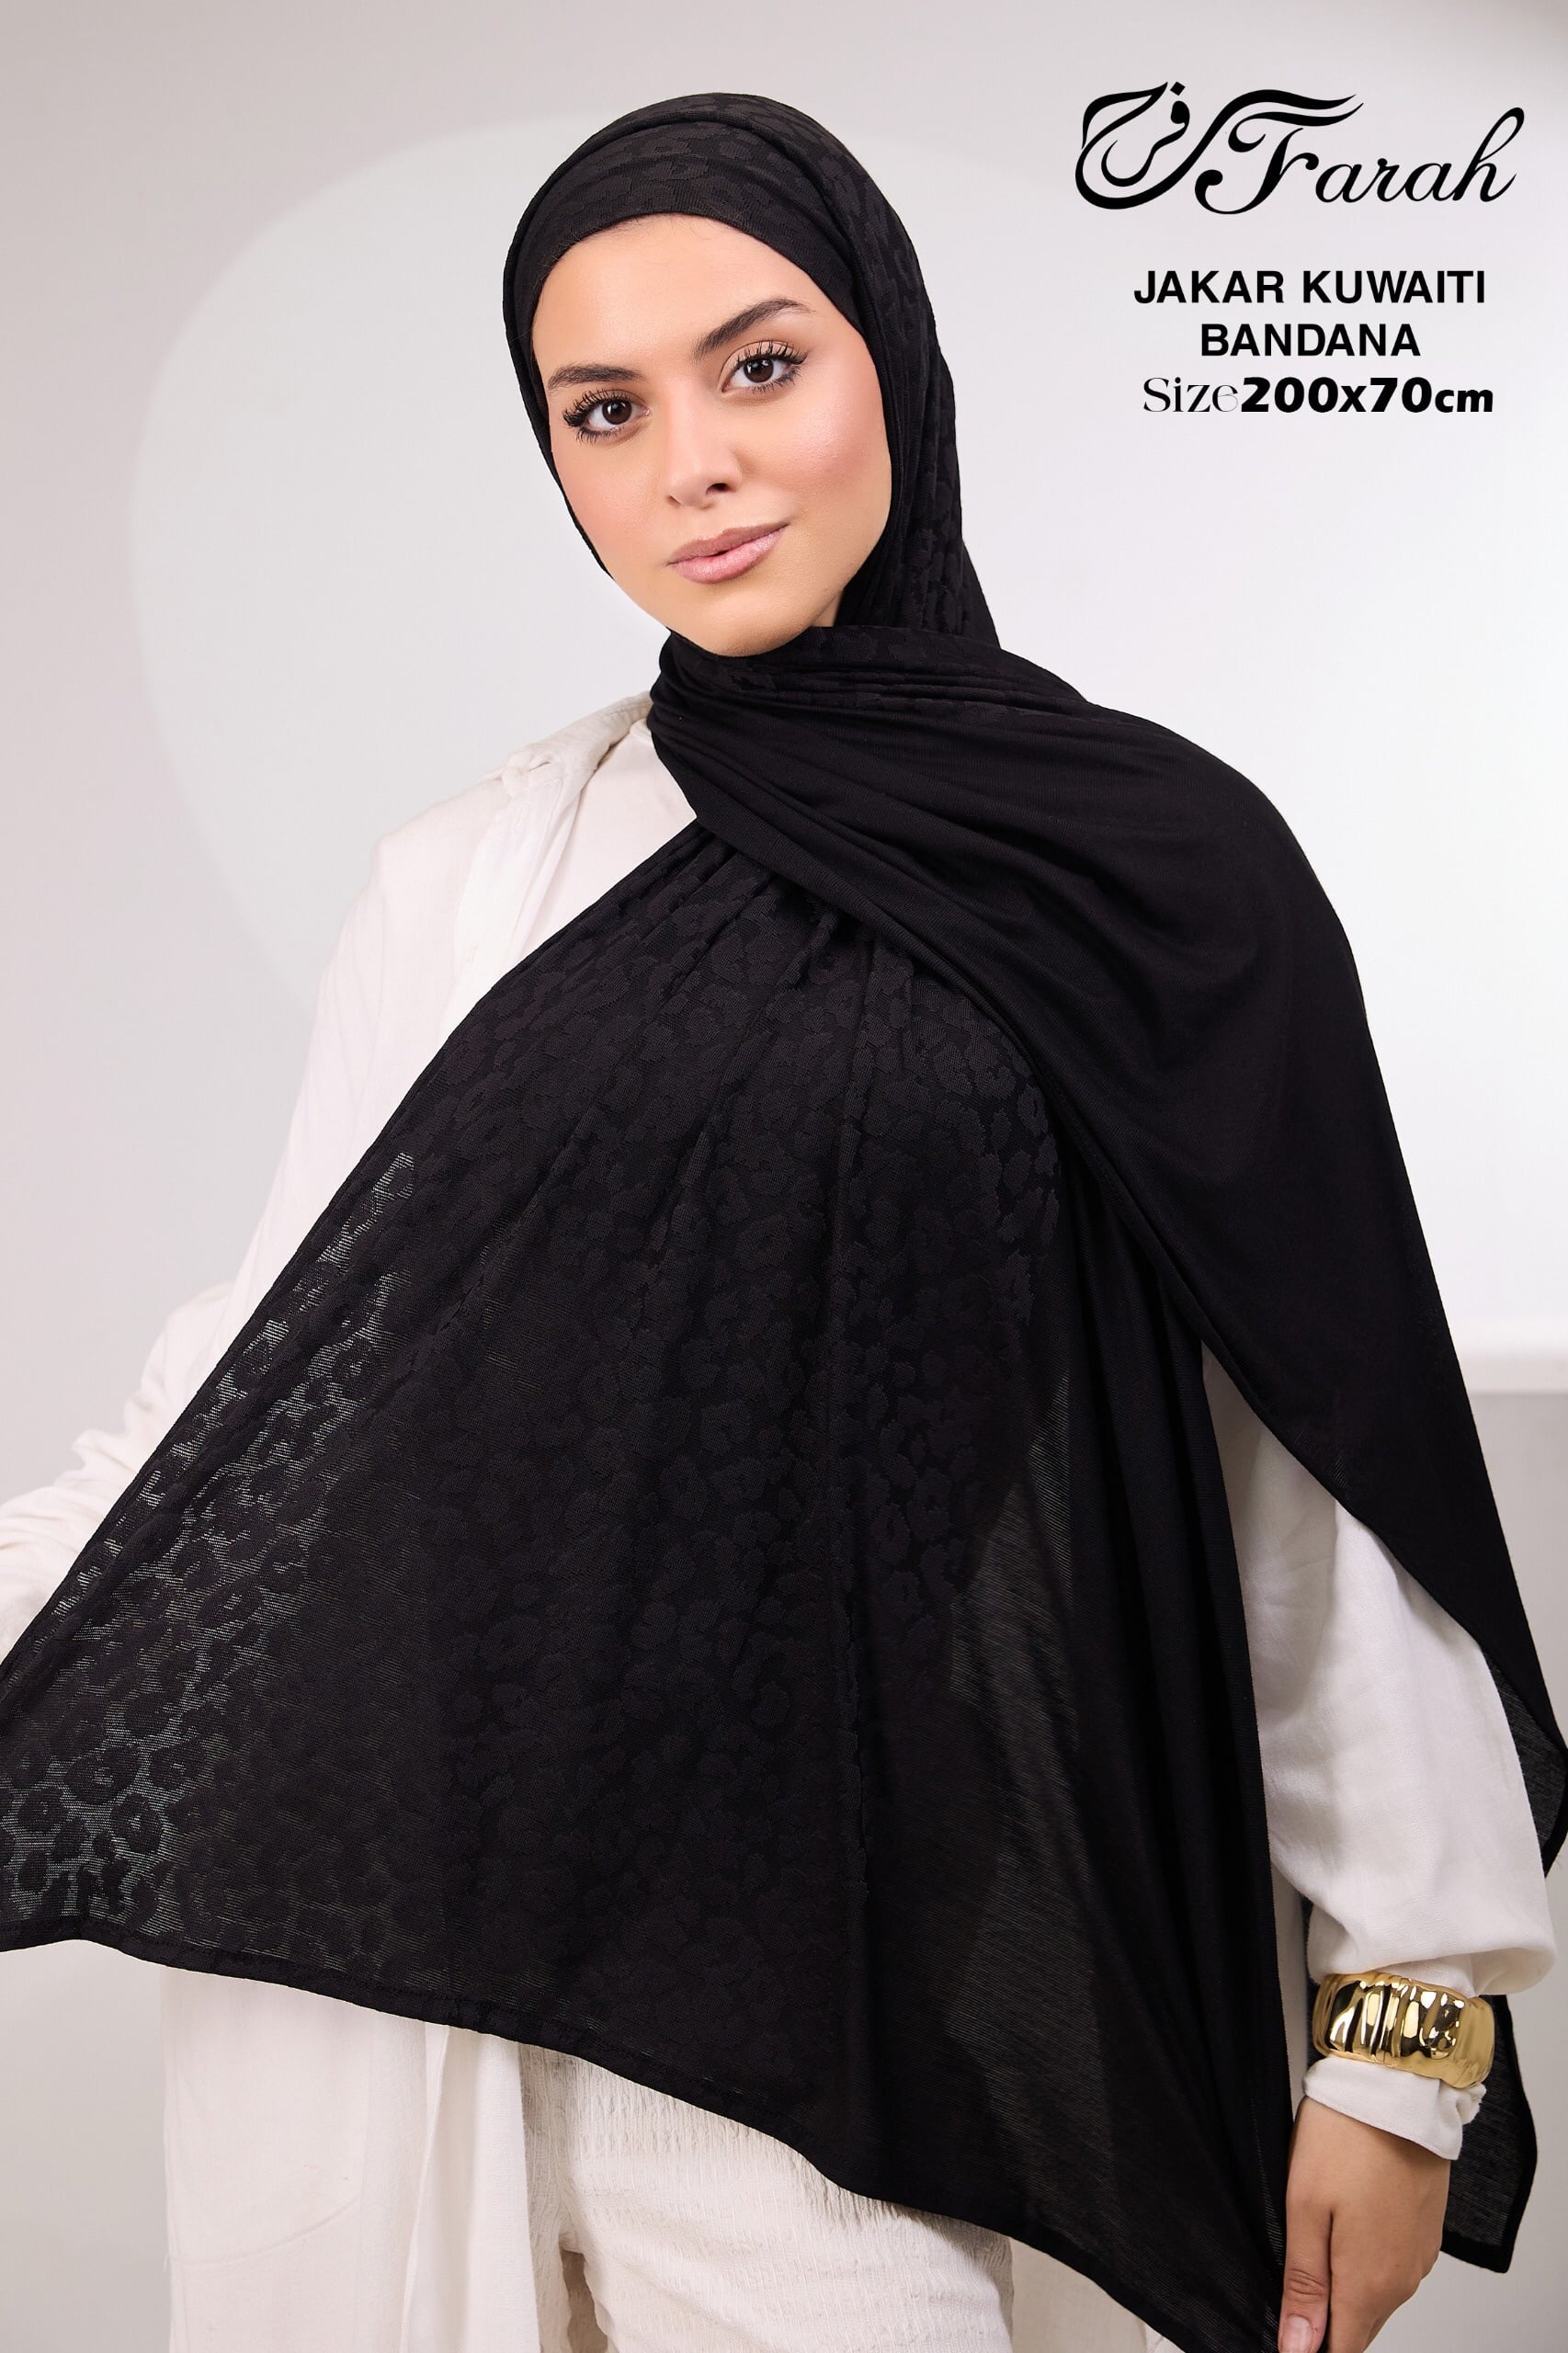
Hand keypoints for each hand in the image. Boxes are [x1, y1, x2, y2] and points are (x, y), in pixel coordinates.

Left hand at [1277, 2092, 1449, 2351]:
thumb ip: (1304, 2286)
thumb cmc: (1345, 2139)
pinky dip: (1368, 2261)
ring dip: (1346, 2286)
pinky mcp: (1426, 2233)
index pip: (1342, 2351)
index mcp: (1369, 2285)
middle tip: (1292, 2277)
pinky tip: (1346, 2224)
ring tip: (1315, 2240)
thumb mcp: (1305, 2209)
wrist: (1396, 2089)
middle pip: (1358, 2326)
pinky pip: (1394, 2267)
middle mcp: (1403, 2281)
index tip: (1288, 2325)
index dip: (1310, 2346)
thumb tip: (1298, 2347)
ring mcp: (1419, 2257)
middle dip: (1325, 2318)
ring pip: (1376, 2296)